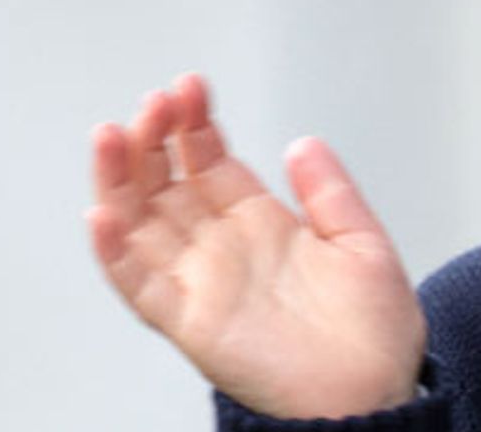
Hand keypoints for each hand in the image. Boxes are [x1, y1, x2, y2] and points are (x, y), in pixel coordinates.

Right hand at [87, 74, 426, 418]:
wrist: (376, 394)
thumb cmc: (375, 333)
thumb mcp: (363, 242)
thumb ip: (331, 192)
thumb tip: (303, 142)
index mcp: (263, 226)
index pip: (211, 163)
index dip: (194, 125)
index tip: (189, 87)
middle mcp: (224, 250)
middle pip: (167, 185)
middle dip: (153, 140)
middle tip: (154, 102)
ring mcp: (203, 284)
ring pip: (140, 226)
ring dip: (120, 181)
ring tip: (112, 137)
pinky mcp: (191, 323)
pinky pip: (140, 286)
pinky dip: (115, 252)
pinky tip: (104, 215)